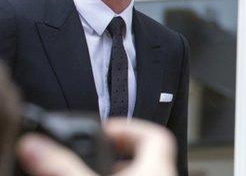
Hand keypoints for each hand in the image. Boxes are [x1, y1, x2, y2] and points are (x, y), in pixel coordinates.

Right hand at [16, 119, 176, 175]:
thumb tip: (37, 146)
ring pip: (143, 174)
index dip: (130, 126)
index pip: (155, 134)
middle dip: (116, 156)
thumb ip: (63, 166)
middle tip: (91, 158)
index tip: (105, 128)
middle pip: (147, 156)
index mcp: (158, 165)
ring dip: (117, 173)